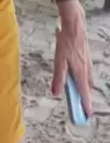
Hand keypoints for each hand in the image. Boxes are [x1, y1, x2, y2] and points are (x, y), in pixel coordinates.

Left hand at [52, 0, 93, 116]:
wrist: (74, 26)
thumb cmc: (67, 43)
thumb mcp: (59, 61)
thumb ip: (58, 78)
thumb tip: (56, 93)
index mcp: (81, 73)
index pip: (84, 94)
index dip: (85, 106)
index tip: (87, 116)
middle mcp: (86, 70)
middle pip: (86, 88)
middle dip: (85, 98)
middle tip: (81, 107)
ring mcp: (87, 63)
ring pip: (86, 80)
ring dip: (83, 88)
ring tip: (77, 93)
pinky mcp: (85, 57)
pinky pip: (85, 72)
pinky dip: (82, 78)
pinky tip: (76, 75)